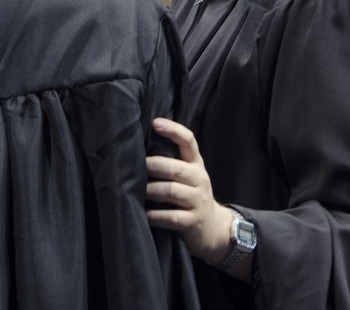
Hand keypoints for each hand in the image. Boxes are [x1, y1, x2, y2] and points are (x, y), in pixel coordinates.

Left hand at [145, 118, 234, 264]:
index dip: (173, 130)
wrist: (213, 228)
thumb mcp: (188, 176)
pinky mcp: (193, 221)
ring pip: (172, 191)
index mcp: (196, 164)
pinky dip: (155, 215)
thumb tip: (139, 149)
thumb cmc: (192, 196)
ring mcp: (198, 201)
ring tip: (136, 191)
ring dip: (151, 191)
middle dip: (155, 165)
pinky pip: (171, 217)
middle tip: (138, 166)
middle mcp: (200, 179)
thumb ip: (172, 163)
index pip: (189, 141)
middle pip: (176, 168)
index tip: (155, 123)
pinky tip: (144, 214)